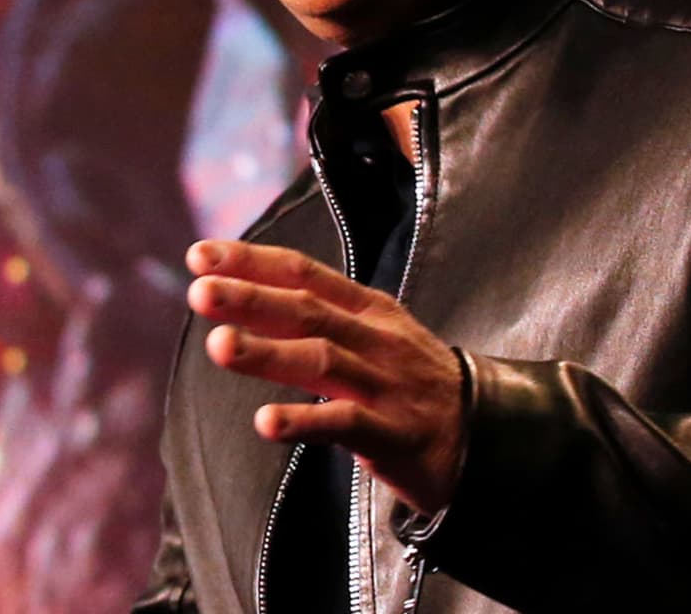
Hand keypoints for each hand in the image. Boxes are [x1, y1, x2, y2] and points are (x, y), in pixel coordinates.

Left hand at [185, 239, 464, 514]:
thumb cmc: (412, 382)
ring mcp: (385, 385)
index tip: (201, 255)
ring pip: (322, 360)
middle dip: (251, 298)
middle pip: (307, 312)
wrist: (490, 434)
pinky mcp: (394, 433)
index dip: (253, 262)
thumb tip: (244, 299)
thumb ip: (316, 318)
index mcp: (367, 309)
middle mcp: (374, 339)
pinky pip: (345, 423)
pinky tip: (266, 422)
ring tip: (219, 345)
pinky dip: (305, 421)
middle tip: (200, 291)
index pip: (304, 274)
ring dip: (268, 353)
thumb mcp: (373, 335)